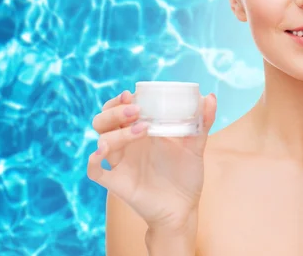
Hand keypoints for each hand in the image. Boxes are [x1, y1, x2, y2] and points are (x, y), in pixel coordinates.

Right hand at [87, 90, 216, 229]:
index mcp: (140, 132)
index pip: (118, 108)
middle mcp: (126, 145)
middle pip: (103, 120)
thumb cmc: (186, 175)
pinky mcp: (117, 182)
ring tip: (141, 129)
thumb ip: (202, 121)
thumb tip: (210, 96)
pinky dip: (93, 160)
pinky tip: (102, 151)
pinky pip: (94, 171)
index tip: (132, 94)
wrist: (184, 208)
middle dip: (115, 111)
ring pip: (101, 139)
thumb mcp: (196, 145)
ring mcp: (120, 163)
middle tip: (135, 110)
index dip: (119, 100)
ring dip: (116, 131)